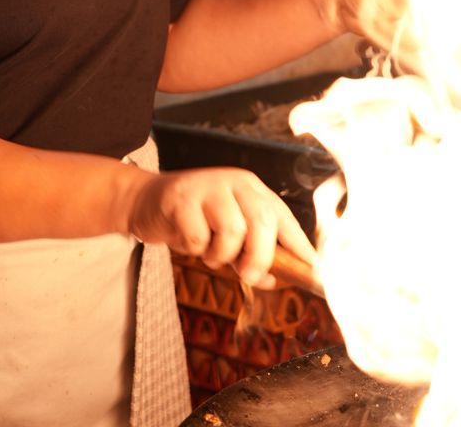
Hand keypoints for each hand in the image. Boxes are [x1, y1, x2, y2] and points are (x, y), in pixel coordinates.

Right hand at [127, 166, 315, 287]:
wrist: (145, 200)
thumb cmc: (192, 219)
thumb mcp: (226, 232)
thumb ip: (253, 252)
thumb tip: (278, 279)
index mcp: (250, 188)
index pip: (284, 218)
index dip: (302, 249)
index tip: (316, 275)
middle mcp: (233, 182)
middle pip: (263, 222)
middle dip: (259, 258)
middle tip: (247, 276)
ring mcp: (206, 187)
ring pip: (233, 232)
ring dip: (220, 256)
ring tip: (207, 252)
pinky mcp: (180, 198)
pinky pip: (199, 239)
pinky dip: (194, 250)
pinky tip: (185, 239)